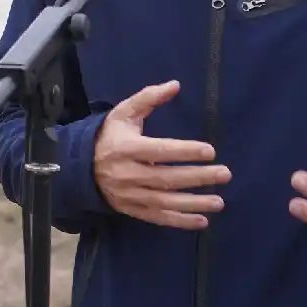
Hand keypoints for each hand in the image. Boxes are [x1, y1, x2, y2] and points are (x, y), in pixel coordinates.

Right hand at [93, 80, 231, 229]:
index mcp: (126, 148)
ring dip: (194, 203)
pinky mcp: (132, 210)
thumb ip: (148, 98)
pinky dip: (180, 222)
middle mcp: (127, 173)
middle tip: (225, 173)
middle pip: (167, 178)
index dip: (184, 151)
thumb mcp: (124, 113)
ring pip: (165, 201)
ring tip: (219, 201)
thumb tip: (175, 85)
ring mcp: (130, 194)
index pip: (159, 151)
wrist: (82, 165)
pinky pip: (158, 218)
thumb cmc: (110, 135)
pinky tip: (202, 221)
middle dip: (197, 177)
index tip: (210, 150)